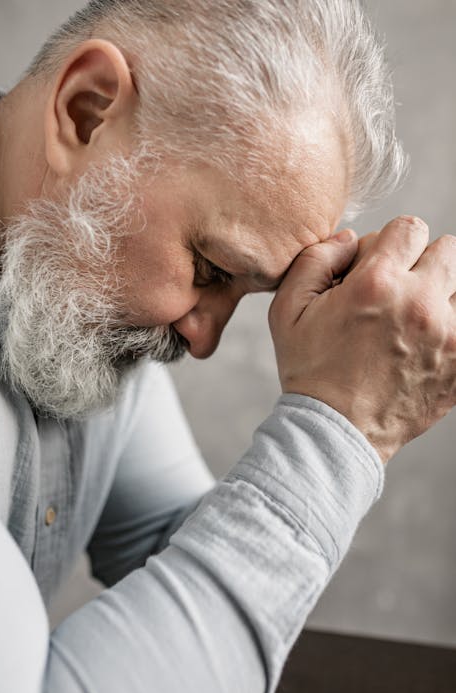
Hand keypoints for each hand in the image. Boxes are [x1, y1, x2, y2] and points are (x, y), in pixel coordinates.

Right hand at [269, 216, 455, 462]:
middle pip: (447, 250)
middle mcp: (420, 305)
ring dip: (440, 297)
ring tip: (411, 324)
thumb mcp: (286, 310)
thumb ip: (315, 259)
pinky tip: (425, 346)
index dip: (390, 244)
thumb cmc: (310, 372)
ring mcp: (449, 337)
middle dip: (420, 265)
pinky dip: (450, 331)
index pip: (410, 227)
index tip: (378, 268)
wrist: (336, 431)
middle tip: (396, 295)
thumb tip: (349, 239)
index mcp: (377, 285)